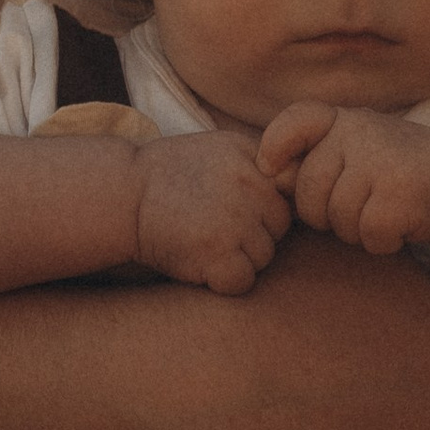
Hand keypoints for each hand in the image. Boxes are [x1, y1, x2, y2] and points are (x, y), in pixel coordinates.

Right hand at [130, 130, 291, 294]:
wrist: (124, 193)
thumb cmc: (174, 175)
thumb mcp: (224, 149)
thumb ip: (265, 164)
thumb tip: (305, 185)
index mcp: (256, 159)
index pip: (288, 198)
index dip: (263, 210)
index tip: (235, 208)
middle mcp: (251, 186)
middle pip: (278, 231)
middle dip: (253, 235)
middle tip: (213, 225)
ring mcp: (234, 219)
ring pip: (263, 258)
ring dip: (237, 258)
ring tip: (202, 239)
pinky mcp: (216, 252)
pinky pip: (242, 281)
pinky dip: (222, 280)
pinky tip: (199, 260)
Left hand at [260, 104, 429, 254]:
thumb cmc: (391, 172)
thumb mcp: (352, 153)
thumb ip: (311, 158)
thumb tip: (272, 174)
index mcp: (344, 120)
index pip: (298, 120)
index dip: (275, 145)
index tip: (270, 168)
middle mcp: (362, 132)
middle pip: (308, 192)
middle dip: (324, 214)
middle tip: (359, 205)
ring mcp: (382, 161)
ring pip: (337, 218)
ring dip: (355, 231)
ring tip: (383, 210)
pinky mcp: (402, 193)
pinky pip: (367, 235)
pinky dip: (382, 242)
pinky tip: (400, 225)